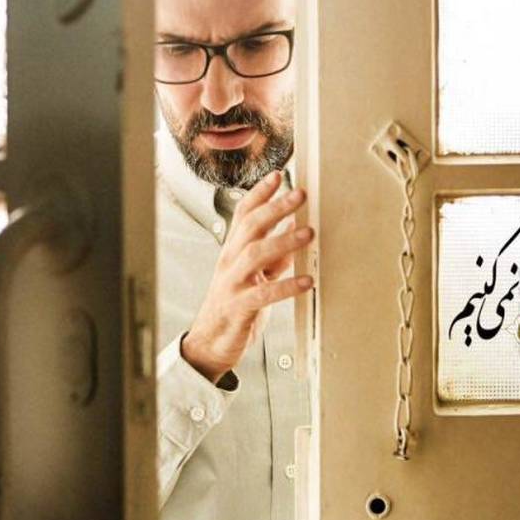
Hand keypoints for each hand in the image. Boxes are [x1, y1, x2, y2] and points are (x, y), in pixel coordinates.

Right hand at [181, 171, 313, 383]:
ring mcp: (233, 283)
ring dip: (283, 241)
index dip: (259, 193)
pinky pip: (264, 294)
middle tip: (300, 194)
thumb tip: (294, 231)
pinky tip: (307, 281)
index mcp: (233, 251)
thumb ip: (273, 256)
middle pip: (250, 226)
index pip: (243, 214)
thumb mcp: (255, 275)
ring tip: (308, 233)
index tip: (278, 176)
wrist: (211, 343)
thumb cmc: (234, 306)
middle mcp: (230, 262)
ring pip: (255, 254)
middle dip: (275, 207)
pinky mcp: (239, 307)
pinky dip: (287, 285)